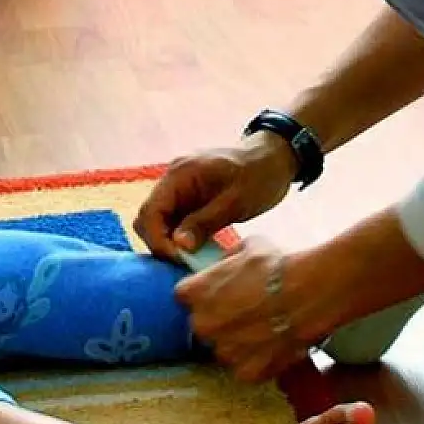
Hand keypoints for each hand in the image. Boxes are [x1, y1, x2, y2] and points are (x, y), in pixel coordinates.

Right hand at [135, 133, 296, 260]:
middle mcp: (173, 180)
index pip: (150, 211)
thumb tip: (178, 245)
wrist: (274, 158)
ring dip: (170, 243)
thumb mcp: (236, 201)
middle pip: (149, 218)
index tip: (178, 260)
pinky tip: (195, 253)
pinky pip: (175, 222)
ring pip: (160, 223)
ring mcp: (180, 190)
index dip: (158, 239)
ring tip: (190, 262)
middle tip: (183, 264)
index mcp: (179, 174)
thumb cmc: (259, 175)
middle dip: (161, 243)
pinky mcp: (189, 200)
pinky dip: (181, 239)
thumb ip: (205, 222)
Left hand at [175, 237, 331, 382]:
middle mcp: (202, 325)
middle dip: (221, 320)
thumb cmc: (280, 265)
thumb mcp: (248, 246)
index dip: (206, 294)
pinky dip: (260, 362)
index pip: (186, 296)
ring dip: (240, 343)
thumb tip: (228, 264)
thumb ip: (229, 259)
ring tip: (266, 329)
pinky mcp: (247, 372)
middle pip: (205, 326)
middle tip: (248, 311)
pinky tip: (275, 346)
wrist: (311, 292)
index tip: (222, 292)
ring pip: (226, 349)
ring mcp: (223, 352)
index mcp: (193, 293)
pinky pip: (248, 369)